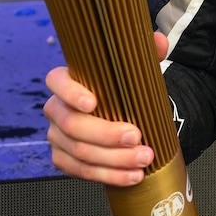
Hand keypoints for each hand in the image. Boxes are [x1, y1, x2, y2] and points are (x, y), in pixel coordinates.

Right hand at [43, 31, 169, 185]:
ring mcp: (58, 136)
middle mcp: (57, 109)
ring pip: (80, 153)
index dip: (71, 92)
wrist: (118, 114)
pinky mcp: (64, 159)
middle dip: (107, 135)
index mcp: (66, 81)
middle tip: (137, 137)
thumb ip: (145, 51)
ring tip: (143, 159)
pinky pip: (82, 172)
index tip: (93, 102)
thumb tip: (158, 40)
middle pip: (73, 125)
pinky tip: (131, 176)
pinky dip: (109, 176)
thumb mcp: (133, 68)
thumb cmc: (120, 89)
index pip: (57, 82)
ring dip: (114, 160)